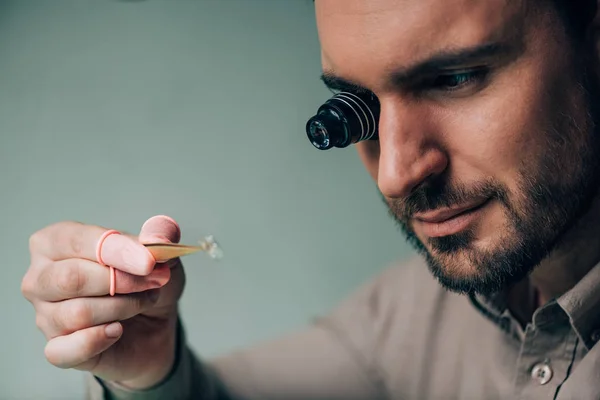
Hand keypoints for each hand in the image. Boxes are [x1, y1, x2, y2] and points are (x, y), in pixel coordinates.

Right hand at [21, 215, 185, 388]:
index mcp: (55, 241)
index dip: (116, 250)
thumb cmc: (145, 279)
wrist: (155, 322)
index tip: (149, 262)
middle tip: (153, 281)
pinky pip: (63, 350)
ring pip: (77, 314)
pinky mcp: (56, 349)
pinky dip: (97, 340)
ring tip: (143, 301)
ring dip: (123, 308)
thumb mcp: (160, 251)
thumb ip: (160, 235)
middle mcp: (40, 278)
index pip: (76, 241)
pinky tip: (117, 330)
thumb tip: (157, 240)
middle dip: (121, 281)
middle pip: (70, 278)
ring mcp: (45, 316)